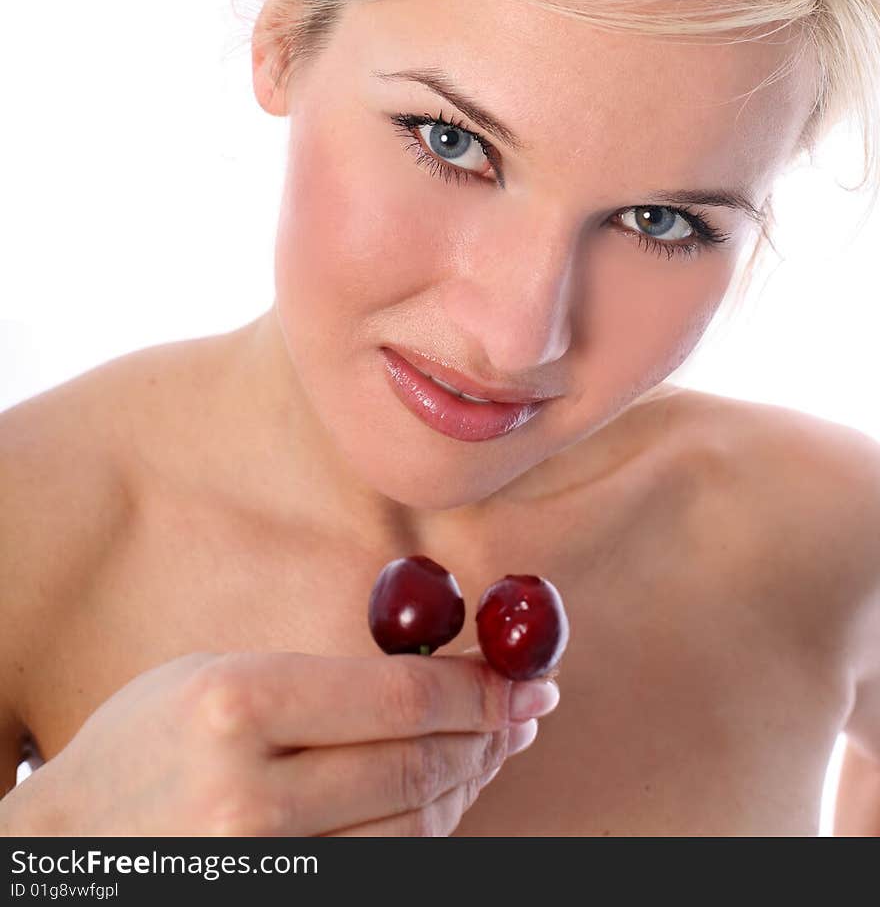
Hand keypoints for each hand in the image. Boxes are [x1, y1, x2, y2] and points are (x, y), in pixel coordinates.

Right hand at [13, 649, 555, 835]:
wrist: (72, 845)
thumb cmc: (148, 741)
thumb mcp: (218, 676)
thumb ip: (322, 679)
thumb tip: (442, 674)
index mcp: (238, 704)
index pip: (400, 700)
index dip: (479, 690)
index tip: (525, 680)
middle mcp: (250, 794)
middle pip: (417, 768)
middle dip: (489, 736)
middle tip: (526, 712)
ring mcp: (262, 865)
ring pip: (412, 833)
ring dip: (468, 787)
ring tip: (491, 751)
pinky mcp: (275, 902)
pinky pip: (382, 874)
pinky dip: (426, 835)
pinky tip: (441, 798)